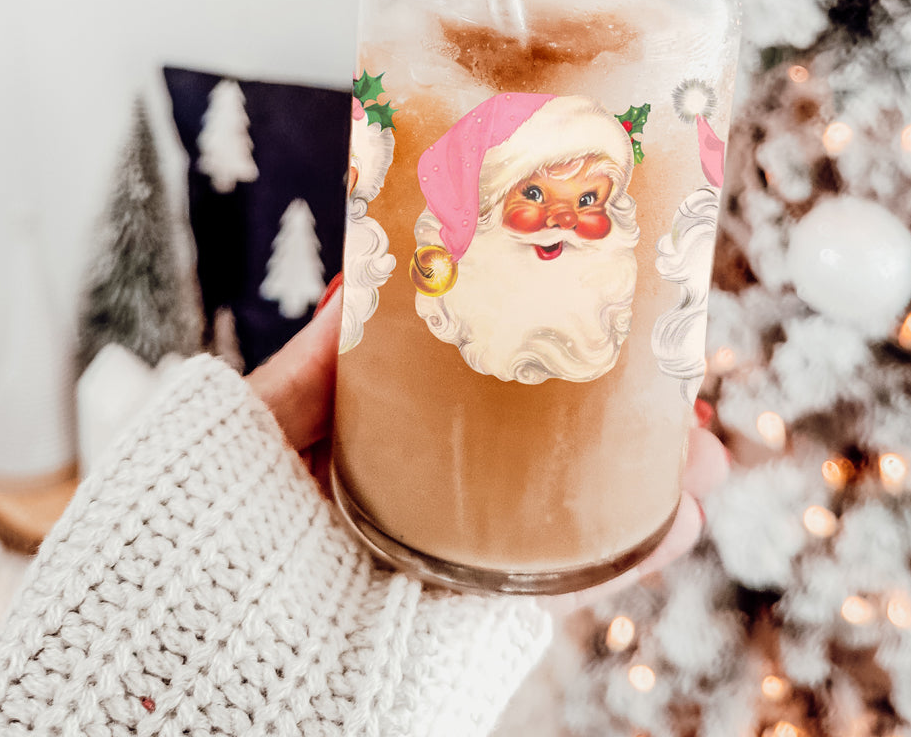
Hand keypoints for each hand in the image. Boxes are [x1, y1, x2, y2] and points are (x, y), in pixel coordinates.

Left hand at [248, 276, 728, 607]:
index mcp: (402, 447)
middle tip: (685, 386)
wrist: (202, 634)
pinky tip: (679, 522)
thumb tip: (362, 277)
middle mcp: (447, 501)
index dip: (562, 361)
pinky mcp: (478, 615)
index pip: (497, 397)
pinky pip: (565, 586)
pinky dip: (628, 557)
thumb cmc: (214, 516)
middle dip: (631, 422)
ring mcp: (469, 558)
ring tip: (708, 458)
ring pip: (579, 516)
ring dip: (653, 487)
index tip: (614, 323)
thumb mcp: (262, 419)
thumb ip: (313, 360)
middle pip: (557, 453)